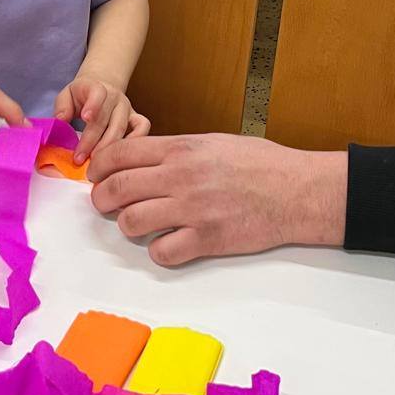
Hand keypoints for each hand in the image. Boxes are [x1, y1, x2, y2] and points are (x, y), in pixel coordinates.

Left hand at [55, 75, 149, 164]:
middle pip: (106, 119)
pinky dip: (135, 141)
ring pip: (121, 128)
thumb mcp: (67, 96)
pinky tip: (122, 158)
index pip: (97, 93)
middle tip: (79, 159)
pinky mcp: (137, 118)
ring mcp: (128, 108)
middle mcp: (115, 97)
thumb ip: (62, 107)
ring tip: (95, 164)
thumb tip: (60, 121)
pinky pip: (143, 128)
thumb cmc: (81, 96)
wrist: (101, 88)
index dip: (93, 105)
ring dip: (108, 148)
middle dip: (92, 141)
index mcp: (96, 87)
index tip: (85, 118)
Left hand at [89, 135, 346, 265]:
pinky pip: (161, 252)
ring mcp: (192, 209)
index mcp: (180, 149)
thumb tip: (143, 160)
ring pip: (131, 222)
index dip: (99, 168)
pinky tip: (171, 243)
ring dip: (130, 226)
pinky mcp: (206, 240)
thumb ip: (176, 150)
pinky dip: (160, 251)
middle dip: (103, 200)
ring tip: (141, 225)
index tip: (98, 177)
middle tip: (108, 205)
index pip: (118, 155)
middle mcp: (180, 176)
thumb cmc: (260, 163)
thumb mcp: (213, 142)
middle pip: (115, 189)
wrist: (296, 190)